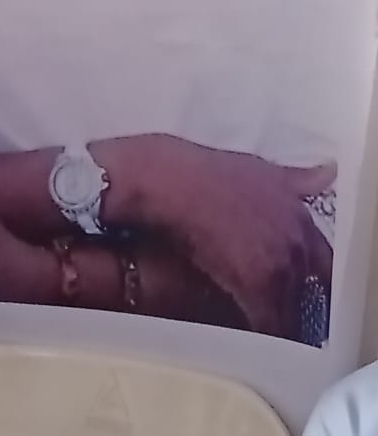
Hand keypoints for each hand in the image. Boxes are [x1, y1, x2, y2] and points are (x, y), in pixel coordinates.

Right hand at [140, 136, 333, 338]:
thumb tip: (330, 172)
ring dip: (277, 317)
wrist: (173, 182)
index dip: (315, 280)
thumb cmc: (209, 173)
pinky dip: (260, 328)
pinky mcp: (256, 286)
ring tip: (262, 325)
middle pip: (307, 288)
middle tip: (277, 310)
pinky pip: (267, 321)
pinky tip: (250, 334)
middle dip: (293, 300)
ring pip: (289, 307)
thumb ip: (298, 179)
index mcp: (302, 220)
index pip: (325, 263)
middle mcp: (297, 243)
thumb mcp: (262, 170)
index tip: (306, 292)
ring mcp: (279, 264)